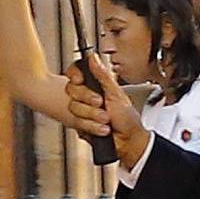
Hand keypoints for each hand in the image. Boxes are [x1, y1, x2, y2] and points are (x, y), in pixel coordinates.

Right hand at [65, 51, 149, 168]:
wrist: (128, 141)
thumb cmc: (127, 119)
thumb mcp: (116, 93)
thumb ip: (102, 75)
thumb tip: (93, 57)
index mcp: (95, 85)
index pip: (75, 73)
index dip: (74, 75)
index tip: (79, 80)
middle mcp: (86, 97)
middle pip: (71, 90)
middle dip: (88, 99)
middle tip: (101, 103)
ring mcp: (82, 111)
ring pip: (73, 107)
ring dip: (92, 115)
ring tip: (105, 119)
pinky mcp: (79, 125)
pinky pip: (77, 123)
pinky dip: (92, 126)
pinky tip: (102, 128)